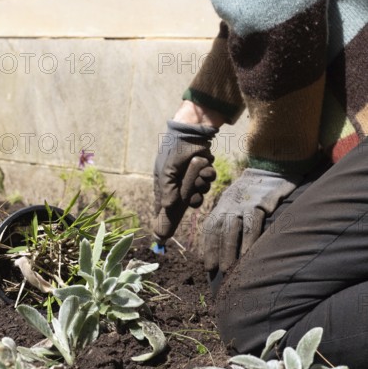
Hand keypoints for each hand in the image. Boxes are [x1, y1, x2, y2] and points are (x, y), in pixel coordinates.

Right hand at [153, 120, 217, 240]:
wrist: (193, 130)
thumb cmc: (174, 149)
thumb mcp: (167, 169)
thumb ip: (167, 189)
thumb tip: (168, 207)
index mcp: (164, 184)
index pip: (162, 208)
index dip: (162, 221)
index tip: (161, 238)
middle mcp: (177, 184)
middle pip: (185, 204)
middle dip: (191, 196)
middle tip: (191, 191)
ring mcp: (190, 179)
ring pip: (199, 194)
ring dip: (201, 184)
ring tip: (199, 171)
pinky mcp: (202, 173)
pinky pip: (207, 183)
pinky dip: (208, 176)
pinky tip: (205, 166)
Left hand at [202, 168, 302, 272]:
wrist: (273, 166)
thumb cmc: (256, 188)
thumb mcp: (239, 198)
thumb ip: (232, 214)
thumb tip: (228, 240)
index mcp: (223, 204)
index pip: (210, 227)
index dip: (208, 247)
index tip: (207, 265)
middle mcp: (230, 204)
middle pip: (218, 231)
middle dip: (215, 252)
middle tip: (216, 272)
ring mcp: (244, 203)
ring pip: (232, 230)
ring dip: (229, 251)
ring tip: (229, 270)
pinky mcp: (259, 203)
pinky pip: (252, 225)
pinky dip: (249, 241)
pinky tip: (248, 255)